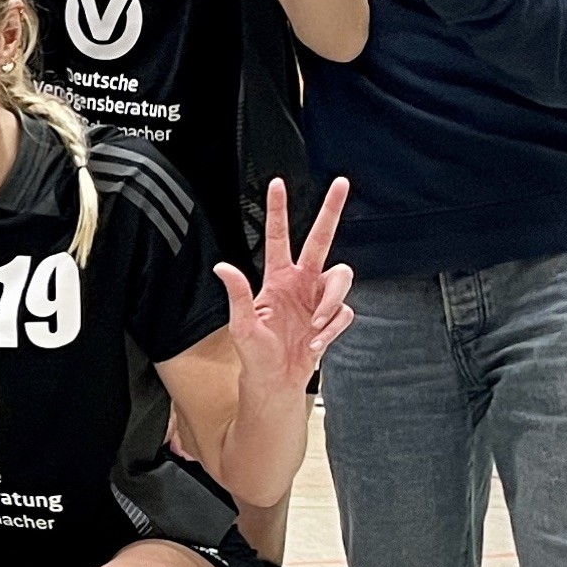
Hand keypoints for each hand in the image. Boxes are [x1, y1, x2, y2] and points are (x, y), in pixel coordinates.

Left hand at [215, 178, 356, 400]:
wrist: (276, 382)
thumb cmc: (255, 354)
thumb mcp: (241, 324)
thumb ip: (237, 293)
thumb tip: (223, 266)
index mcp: (277, 278)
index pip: (279, 237)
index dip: (279, 210)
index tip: (278, 184)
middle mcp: (301, 282)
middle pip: (322, 239)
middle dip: (332, 211)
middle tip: (341, 184)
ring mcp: (318, 298)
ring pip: (341, 278)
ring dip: (331, 303)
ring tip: (313, 327)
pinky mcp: (331, 318)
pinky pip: (344, 312)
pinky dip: (330, 330)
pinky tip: (314, 344)